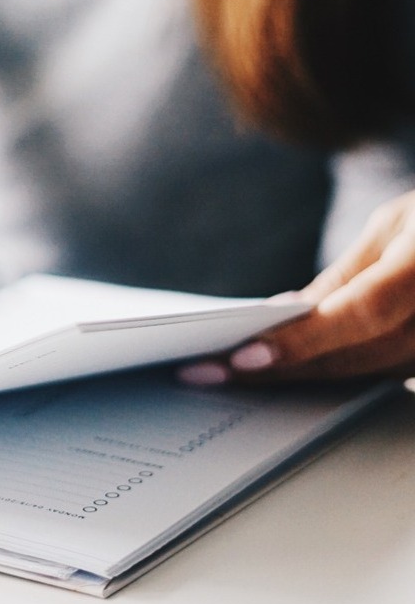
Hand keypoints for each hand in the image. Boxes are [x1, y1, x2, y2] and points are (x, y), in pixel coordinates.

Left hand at [178, 190, 414, 385]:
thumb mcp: (398, 224)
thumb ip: (347, 275)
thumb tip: (288, 314)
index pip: (361, 314)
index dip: (302, 341)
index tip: (242, 358)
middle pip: (356, 357)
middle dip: (278, 368)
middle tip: (207, 373)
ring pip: (368, 376)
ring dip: (299, 379)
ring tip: (231, 376)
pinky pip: (388, 378)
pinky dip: (336, 376)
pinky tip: (287, 374)